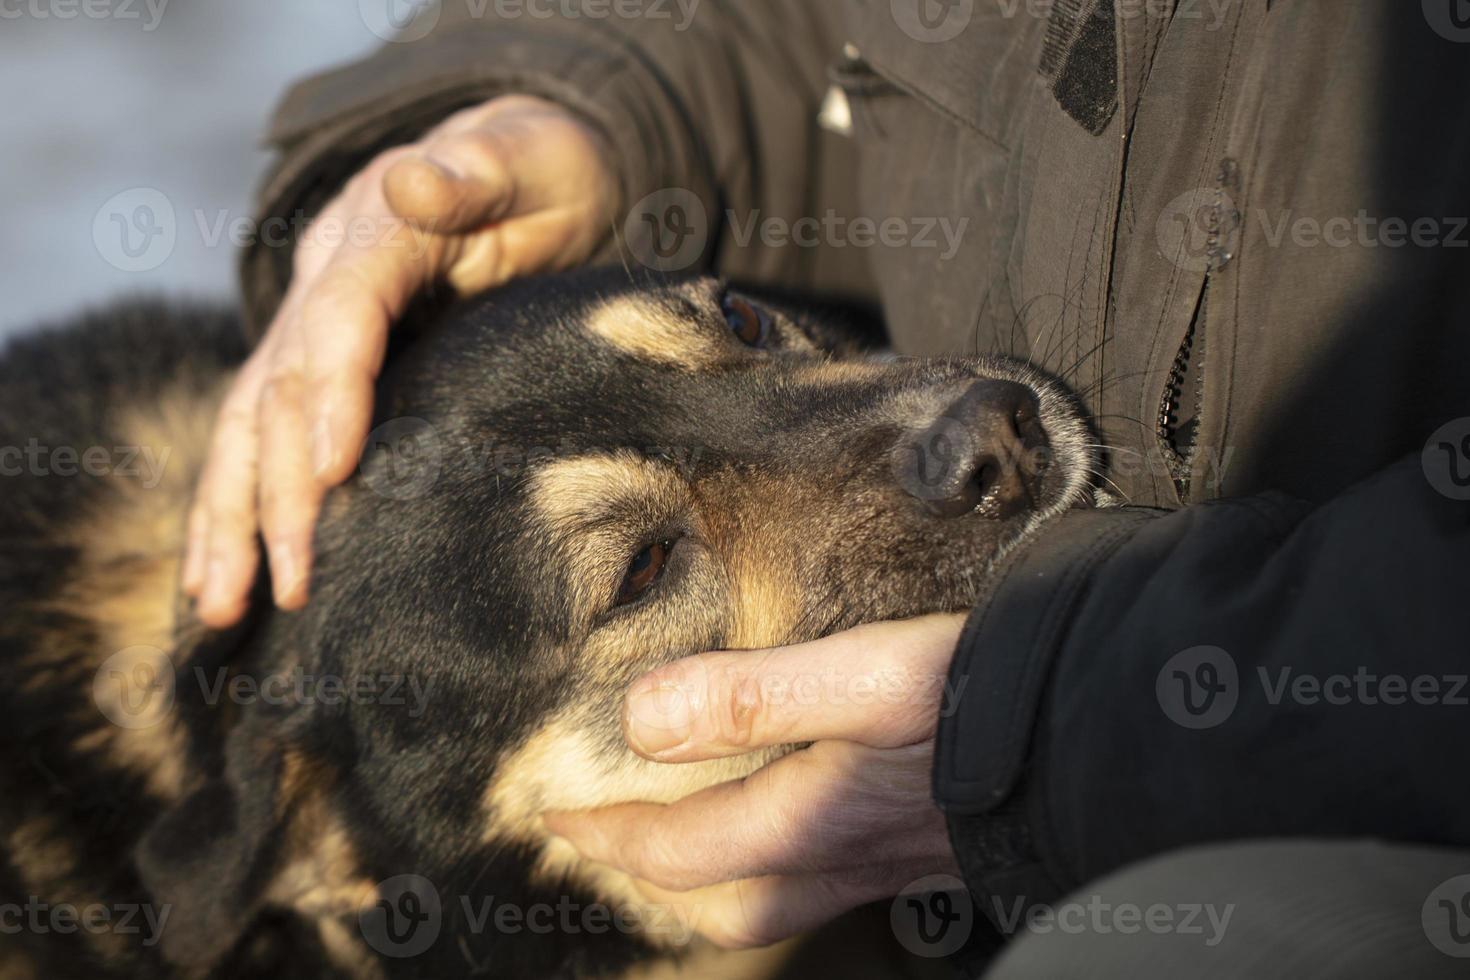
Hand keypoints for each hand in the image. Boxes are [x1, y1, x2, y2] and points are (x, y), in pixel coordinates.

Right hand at [184, 95, 616, 625]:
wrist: (515, 163)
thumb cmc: (541, 171)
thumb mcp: (525, 158)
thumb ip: (473, 170)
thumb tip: (411, 182)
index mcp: (376, 230)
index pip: (342, 312)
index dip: (332, 389)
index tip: (330, 471)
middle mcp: (323, 277)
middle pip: (280, 385)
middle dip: (275, 487)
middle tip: (289, 582)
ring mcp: (311, 320)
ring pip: (246, 423)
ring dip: (228, 517)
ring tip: (220, 604)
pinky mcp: (314, 361)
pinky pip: (257, 437)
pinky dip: (233, 505)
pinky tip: (218, 575)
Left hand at [545, 615, 966, 948]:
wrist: (1101, 730)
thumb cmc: (986, 697)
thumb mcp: (860, 676)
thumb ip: (750, 696)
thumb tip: (641, 715)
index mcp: (813, 815)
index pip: (679, 845)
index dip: (608, 830)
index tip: (555, 811)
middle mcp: (844, 852)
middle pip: (726, 899)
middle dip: (655, 874)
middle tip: (607, 838)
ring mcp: (892, 861)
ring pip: (779, 897)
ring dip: (716, 878)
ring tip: (684, 843)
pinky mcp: (931, 847)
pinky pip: (832, 879)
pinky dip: (784, 864)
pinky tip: (800, 827)